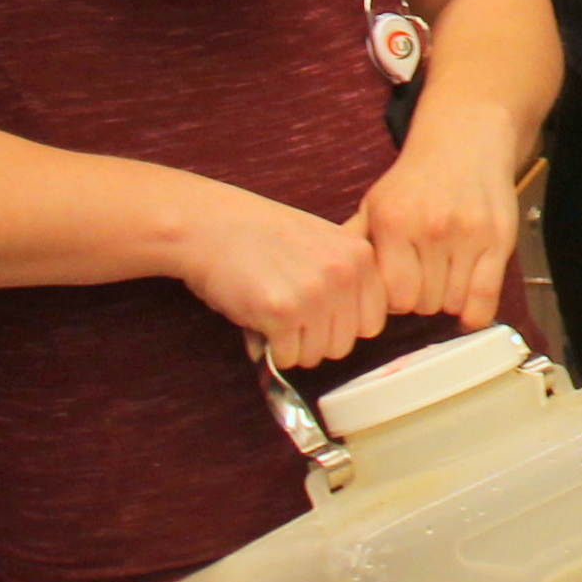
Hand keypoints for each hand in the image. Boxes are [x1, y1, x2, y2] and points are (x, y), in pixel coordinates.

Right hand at [177, 181, 387, 369]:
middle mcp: (344, 274)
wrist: (209, 223)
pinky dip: (269, 349)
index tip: (317, 314)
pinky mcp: (281, 313)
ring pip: (315, 356)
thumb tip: (354, 331)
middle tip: (287, 315)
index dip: (340, 326)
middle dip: (314, 339)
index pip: (372, 323)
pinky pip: (286, 358)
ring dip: (290, 346)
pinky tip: (256, 317)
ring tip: (270, 311)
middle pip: (343, 345)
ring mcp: (314, 294)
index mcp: (360, 256)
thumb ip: (346, 279)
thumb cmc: (260, 236)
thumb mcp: (322, 243)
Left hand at [356, 127, 519, 332]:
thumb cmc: (416, 180)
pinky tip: (469, 304)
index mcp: (393, 222)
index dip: (395, 300)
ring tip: (447, 276)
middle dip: (422, 299)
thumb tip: (332, 283)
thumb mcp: (375, 203)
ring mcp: (468, 233)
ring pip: (453, 303)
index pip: (394, 297)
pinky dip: (475, 312)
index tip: (398, 287)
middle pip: (424, 304)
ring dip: (449, 299)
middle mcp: (430, 227)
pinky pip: (485, 299)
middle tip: (425, 278)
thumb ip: (354, 243)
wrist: (464, 139)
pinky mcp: (499, 237)